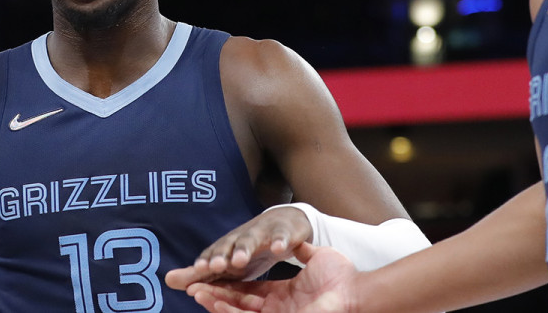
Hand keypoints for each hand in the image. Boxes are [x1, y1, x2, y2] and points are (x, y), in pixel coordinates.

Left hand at [167, 206, 313, 285]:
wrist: (283, 224)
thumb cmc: (249, 249)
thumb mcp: (227, 263)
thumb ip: (199, 274)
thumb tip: (167, 280)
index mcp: (226, 248)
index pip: (212, 256)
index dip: (204, 263)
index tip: (196, 271)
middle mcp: (240, 238)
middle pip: (228, 246)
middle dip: (221, 255)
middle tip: (215, 266)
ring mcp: (262, 233)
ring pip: (251, 240)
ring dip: (244, 248)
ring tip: (239, 259)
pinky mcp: (282, 231)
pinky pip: (281, 236)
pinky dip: (279, 241)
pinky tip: (278, 249)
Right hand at [184, 243, 359, 312]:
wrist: (355, 289)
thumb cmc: (341, 276)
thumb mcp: (316, 259)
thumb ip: (300, 252)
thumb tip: (292, 241)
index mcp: (282, 296)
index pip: (247, 292)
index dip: (228, 285)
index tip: (210, 275)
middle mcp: (276, 309)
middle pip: (237, 303)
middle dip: (214, 294)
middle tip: (192, 286)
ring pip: (237, 312)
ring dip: (216, 303)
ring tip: (197, 292)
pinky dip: (229, 311)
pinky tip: (214, 302)